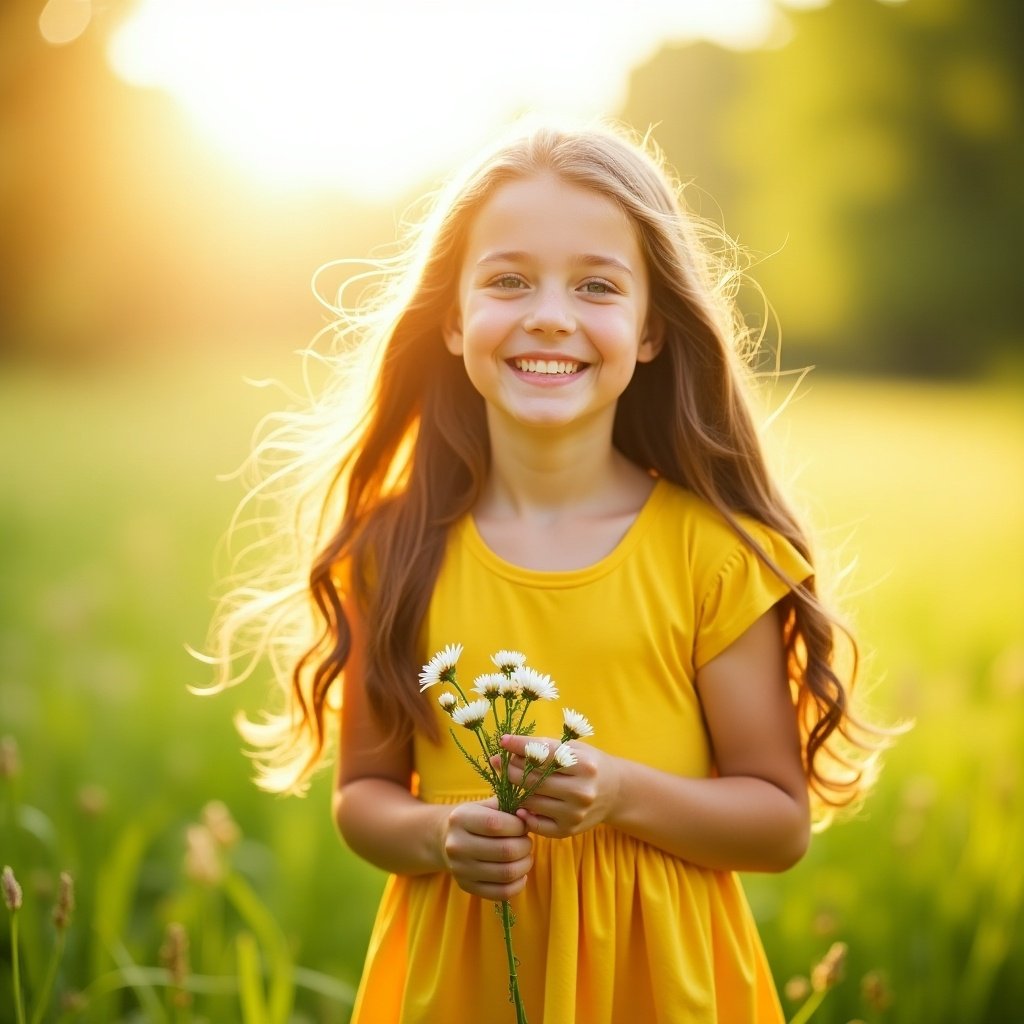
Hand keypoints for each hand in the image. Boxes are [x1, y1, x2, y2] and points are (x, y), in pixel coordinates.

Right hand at [442, 797, 532, 899]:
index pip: (496, 824)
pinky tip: (520, 874)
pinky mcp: (466, 886)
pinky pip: (501, 893)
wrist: (447, 839)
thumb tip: (533, 815)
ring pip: (506, 873)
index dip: (518, 826)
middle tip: (526, 842)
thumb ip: (509, 805)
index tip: (523, 825)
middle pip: (505, 851)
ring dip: (525, 864)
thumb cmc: (476, 818)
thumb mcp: (487, 805)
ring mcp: (460, 869)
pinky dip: (518, 884)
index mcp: (460, 818)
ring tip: (525, 856)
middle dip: (525, 846)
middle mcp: (457, 845)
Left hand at [496, 735, 621, 839]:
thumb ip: (542, 746)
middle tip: (502, 762)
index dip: (519, 747)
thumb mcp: (572, 749)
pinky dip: (524, 814)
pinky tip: (521, 804)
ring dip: (516, 790)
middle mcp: (581, 791)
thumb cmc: (588, 764)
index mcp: (584, 765)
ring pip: (530, 801)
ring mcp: (575, 813)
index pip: (543, 754)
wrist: (615, 793)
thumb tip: (505, 745)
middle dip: (512, 769)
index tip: (503, 741)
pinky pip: (536, 824)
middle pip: (533, 780)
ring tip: (512, 780)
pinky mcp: (569, 830)